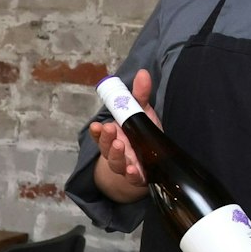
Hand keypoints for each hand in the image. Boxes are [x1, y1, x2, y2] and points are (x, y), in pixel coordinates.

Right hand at [90, 69, 155, 188]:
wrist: (154, 161)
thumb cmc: (143, 134)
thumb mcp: (142, 112)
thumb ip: (140, 95)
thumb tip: (143, 73)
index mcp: (114, 136)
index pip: (100, 135)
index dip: (96, 131)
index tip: (97, 125)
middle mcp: (117, 152)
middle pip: (106, 148)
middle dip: (106, 139)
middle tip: (110, 129)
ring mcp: (126, 166)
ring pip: (116, 163)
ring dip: (116, 156)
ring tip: (119, 146)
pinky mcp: (138, 177)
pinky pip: (132, 179)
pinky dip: (132, 175)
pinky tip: (133, 170)